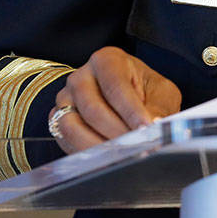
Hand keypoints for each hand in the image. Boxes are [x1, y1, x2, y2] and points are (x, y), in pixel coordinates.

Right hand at [50, 46, 181, 153]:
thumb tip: (153, 127)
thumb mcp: (159, 93)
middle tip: (136, 146)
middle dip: (116, 133)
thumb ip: (157, 109)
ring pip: (72, 127)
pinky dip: (85, 152)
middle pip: (93, 109)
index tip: (145, 128)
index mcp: (107, 60)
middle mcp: (80, 76)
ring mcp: (65, 98)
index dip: (131, 110)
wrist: (128, 98)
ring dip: (98, 146)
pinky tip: (106, 158)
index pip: (115, 86)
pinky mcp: (57, 120)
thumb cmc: (146, 91)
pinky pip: (65, 140)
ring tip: (122, 154)